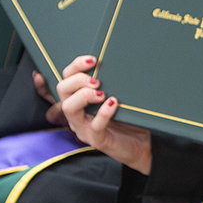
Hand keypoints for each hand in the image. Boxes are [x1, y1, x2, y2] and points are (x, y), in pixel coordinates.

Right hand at [55, 55, 152, 172]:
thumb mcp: (116, 96)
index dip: (72, 67)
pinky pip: (94, 126)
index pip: (65, 78)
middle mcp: (76, 113)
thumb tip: (117, 58)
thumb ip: (110, 82)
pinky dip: (103, 113)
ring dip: (84, 95)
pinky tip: (113, 103)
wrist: (141, 144)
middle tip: (97, 79)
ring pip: (69, 108)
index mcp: (77, 100)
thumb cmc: (127, 118)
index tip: (91, 60)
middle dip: (77, 79)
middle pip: (61, 89)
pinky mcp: (96, 140)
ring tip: (101, 92)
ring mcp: (83, 128)